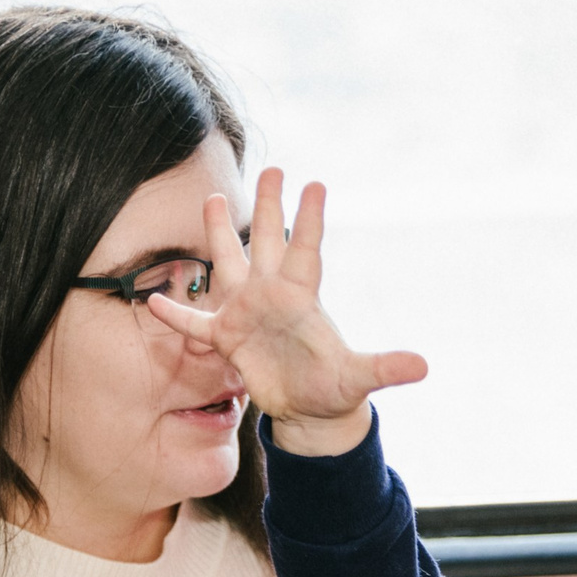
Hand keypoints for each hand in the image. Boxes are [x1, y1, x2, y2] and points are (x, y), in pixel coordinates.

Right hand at [144, 167, 426, 457]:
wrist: (312, 408)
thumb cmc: (335, 388)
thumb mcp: (359, 379)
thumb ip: (385, 367)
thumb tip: (424, 367)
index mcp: (302, 298)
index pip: (306, 250)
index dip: (308, 220)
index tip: (314, 184)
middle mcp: (273, 295)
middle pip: (268, 242)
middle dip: (267, 206)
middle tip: (273, 167)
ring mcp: (247, 312)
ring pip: (229, 265)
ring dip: (219, 235)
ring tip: (211, 199)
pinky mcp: (227, 337)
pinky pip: (196, 323)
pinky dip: (177, 315)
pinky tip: (152, 302)